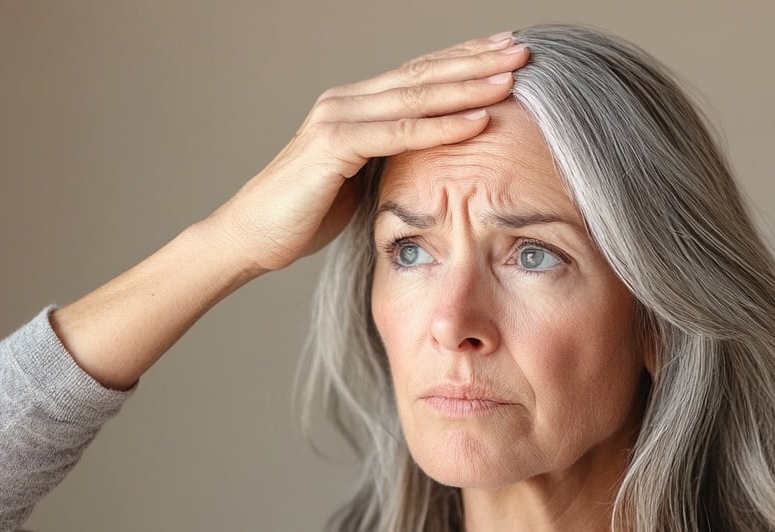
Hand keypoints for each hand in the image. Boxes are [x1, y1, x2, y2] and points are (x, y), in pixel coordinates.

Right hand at [204, 32, 530, 275]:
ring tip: (512, 77)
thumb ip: (390, 161)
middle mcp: (346, 101)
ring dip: (468, 86)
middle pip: (423, 74)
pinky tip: (477, 120)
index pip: (419, 74)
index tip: (507, 53)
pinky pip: (398, 133)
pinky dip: (440, 126)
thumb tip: (430, 161)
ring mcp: (337, 118)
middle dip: (476, 61)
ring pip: (416, 96)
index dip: (464, 61)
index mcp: (355, 106)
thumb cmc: (301, 216)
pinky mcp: (332, 146)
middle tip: (524, 49)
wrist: (250, 237)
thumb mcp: (358, 181)